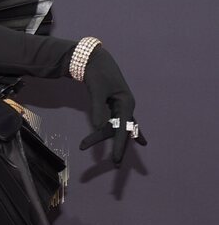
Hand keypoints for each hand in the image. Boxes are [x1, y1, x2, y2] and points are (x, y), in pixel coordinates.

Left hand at [78, 44, 147, 166]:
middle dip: (118, 146)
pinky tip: (130, 141)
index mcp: (126, 103)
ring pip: (116, 128)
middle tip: (116, 165)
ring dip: (105, 138)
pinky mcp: (113, 105)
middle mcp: (126, 106)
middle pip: (120, 130)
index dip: (120, 146)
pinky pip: (115, 122)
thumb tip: (97, 125)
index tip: (117, 160)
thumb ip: (97, 108)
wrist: (94, 59)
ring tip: (98, 151)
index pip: (123, 129)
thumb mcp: (96, 90)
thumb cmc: (96, 73)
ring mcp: (121, 106)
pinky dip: (116, 132)